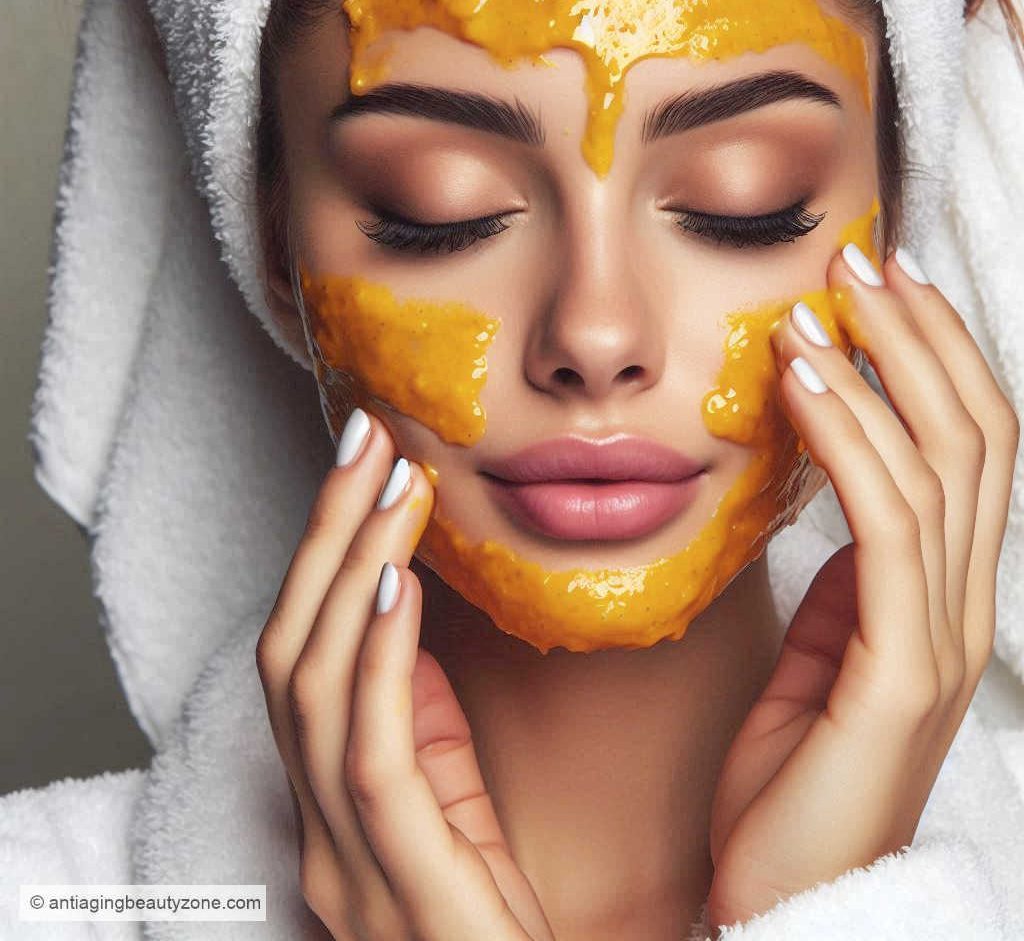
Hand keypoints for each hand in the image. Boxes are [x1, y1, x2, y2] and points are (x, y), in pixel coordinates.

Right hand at [255, 412, 554, 940]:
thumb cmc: (490, 925)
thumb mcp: (449, 812)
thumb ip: (421, 731)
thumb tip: (403, 631)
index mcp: (329, 804)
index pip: (301, 657)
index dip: (322, 555)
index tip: (365, 468)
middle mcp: (316, 828)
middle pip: (291, 651)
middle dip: (324, 535)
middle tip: (366, 440)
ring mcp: (345, 862)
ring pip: (315, 687)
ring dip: (348, 569)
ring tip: (391, 485)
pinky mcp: (397, 886)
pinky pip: (372, 753)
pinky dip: (376, 659)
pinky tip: (393, 583)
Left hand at [706, 245, 1019, 930]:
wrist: (786, 894)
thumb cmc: (795, 778)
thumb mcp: (821, 659)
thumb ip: (845, 587)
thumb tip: (841, 508)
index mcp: (941, 599)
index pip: (964, 450)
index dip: (931, 360)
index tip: (876, 290)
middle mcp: (962, 606)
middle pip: (973, 436)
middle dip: (919, 338)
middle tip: (859, 259)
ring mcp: (943, 638)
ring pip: (942, 467)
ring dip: (880, 370)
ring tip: (822, 301)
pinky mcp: (902, 671)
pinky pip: (887, 529)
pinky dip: (849, 442)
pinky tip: (805, 386)